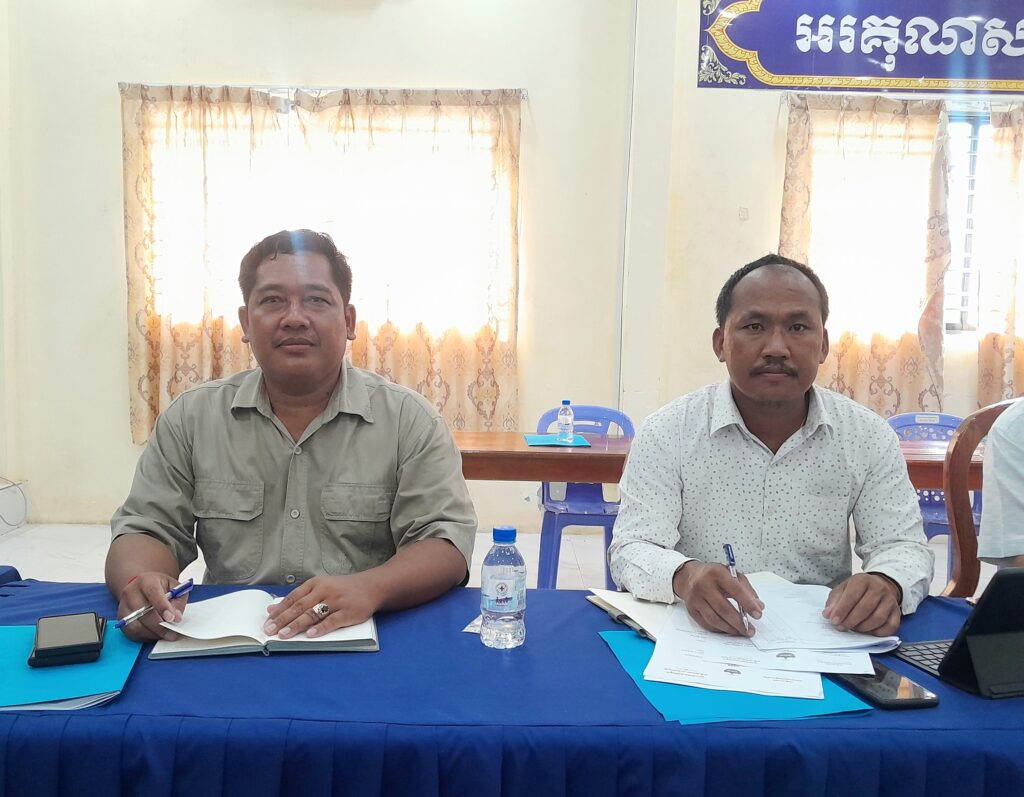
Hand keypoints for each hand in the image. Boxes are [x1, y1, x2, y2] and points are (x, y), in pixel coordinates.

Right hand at [117, 572, 187, 641]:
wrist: (143, 587)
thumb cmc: (160, 587)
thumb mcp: (174, 587)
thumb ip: (178, 600)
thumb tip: (176, 617)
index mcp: (146, 581)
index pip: (152, 593)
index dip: (162, 606)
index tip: (172, 618)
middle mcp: (131, 593)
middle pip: (142, 612)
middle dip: (159, 626)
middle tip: (172, 633)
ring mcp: (124, 606)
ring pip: (136, 625)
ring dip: (153, 633)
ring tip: (166, 635)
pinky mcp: (121, 619)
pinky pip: (132, 633)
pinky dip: (146, 636)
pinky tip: (157, 634)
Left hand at [264, 575, 380, 638]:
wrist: (371, 587)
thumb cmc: (342, 589)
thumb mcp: (319, 588)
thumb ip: (297, 598)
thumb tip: (272, 609)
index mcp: (316, 583)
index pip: (293, 598)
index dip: (279, 610)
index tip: (267, 622)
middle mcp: (325, 590)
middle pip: (300, 606)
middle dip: (283, 619)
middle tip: (270, 631)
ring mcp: (337, 601)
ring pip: (313, 614)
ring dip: (297, 625)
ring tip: (284, 634)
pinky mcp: (348, 612)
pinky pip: (332, 621)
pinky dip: (321, 628)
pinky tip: (310, 635)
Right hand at [672, 561, 763, 635]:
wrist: (689, 576)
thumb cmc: (713, 575)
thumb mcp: (732, 574)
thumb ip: (747, 589)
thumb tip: (759, 606)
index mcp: (717, 573)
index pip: (735, 590)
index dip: (748, 603)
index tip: (758, 614)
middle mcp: (704, 585)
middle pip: (724, 608)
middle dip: (740, 622)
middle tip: (750, 629)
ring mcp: (696, 598)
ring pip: (714, 619)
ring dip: (730, 628)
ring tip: (742, 631)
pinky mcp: (691, 609)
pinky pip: (706, 624)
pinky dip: (719, 629)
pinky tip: (728, 629)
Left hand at [822, 573, 900, 635]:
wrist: (880, 586)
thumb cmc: (857, 589)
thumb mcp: (843, 589)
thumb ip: (834, 601)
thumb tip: (828, 614)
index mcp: (863, 580)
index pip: (852, 596)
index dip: (842, 610)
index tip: (834, 621)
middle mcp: (879, 589)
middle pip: (865, 608)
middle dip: (851, 621)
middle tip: (841, 627)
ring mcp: (890, 601)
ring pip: (878, 618)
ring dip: (863, 628)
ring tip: (853, 629)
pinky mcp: (897, 613)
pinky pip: (890, 626)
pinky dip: (877, 633)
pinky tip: (867, 632)